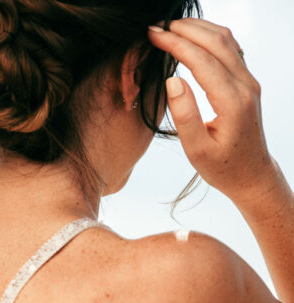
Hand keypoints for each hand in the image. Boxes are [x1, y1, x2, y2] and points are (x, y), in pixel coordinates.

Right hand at [148, 19, 278, 206]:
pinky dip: (209, 37)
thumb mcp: (196, 150)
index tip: (154, 35)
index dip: (176, 44)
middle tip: (158, 27)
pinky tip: (192, 38)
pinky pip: (230, 49)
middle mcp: (245, 86)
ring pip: (226, 40)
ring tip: (172, 28)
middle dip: (186, 29)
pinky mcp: (247, 82)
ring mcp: (248, 81)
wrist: (251, 173)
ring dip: (199, 28)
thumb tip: (173, 80)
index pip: (202, 60)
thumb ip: (184, 116)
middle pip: (217, 41)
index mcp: (232, 102)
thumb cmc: (222, 167)